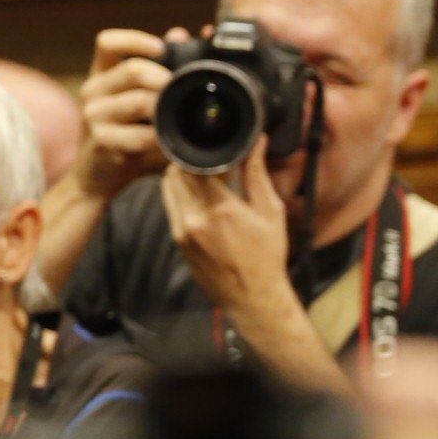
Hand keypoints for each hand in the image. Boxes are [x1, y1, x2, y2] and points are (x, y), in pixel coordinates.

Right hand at [74, 28, 180, 199]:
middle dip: (165, 79)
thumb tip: (180, 34)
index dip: (135, 40)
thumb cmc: (127, 139)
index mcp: (101, 76)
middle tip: (183, 93)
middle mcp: (92, 91)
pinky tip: (168, 144)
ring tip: (178, 120)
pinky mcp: (101, 141)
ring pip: (139, 101)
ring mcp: (93, 116)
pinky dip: (161, 139)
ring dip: (166, 110)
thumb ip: (162, 69)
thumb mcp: (145, 102)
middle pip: (132, 69)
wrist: (98, 179)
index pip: (108, 43)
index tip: (161, 48)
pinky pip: (142, 134)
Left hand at [160, 146, 294, 318]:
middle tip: (206, 155)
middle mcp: (194, 218)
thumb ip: (257, 174)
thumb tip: (257, 141)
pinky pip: (171, 206)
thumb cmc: (267, 255)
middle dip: (189, 160)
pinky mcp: (177, 240)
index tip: (214, 144)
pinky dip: (180, 193)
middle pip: (176, 173)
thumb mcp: (269, 211)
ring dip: (180, 174)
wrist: (251, 297)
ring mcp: (181, 231)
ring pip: (168, 187)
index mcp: (220, 208)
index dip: (203, 150)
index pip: (196, 165)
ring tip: (201, 171)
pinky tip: (198, 192)